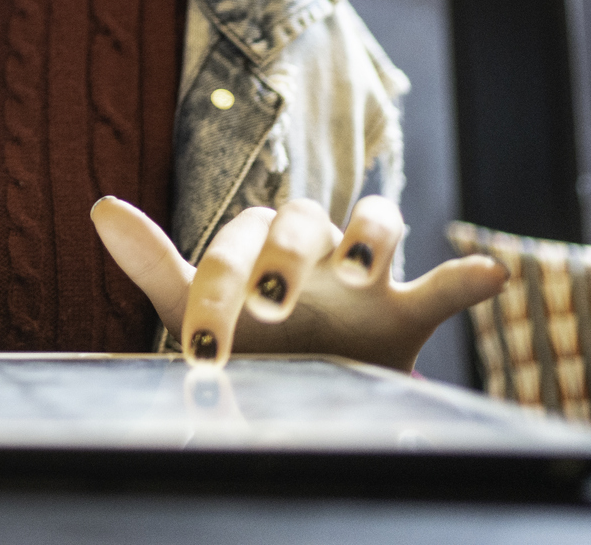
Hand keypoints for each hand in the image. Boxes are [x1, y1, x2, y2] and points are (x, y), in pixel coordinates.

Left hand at [92, 194, 508, 371]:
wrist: (295, 386)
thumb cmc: (241, 333)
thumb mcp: (192, 302)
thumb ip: (153, 260)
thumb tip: (100, 204)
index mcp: (261, 239)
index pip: (242, 235)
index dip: (218, 282)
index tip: (202, 345)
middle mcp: (314, 247)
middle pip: (309, 215)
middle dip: (289, 251)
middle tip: (271, 301)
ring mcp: (365, 279)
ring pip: (379, 222)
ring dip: (369, 235)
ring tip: (358, 267)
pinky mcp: (407, 313)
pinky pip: (446, 286)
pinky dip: (470, 276)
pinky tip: (490, 274)